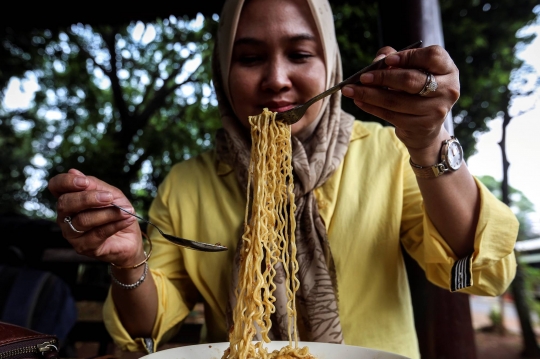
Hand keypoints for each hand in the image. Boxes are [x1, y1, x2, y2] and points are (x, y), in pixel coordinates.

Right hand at [48, 168, 144, 266]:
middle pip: (65, 204)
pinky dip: (115, 224)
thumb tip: (73, 172)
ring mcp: (71, 233)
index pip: (56, 186)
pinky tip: (127, 219)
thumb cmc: (117, 212)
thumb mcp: (111, 194)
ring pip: (83, 220)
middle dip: (88, 198)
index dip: (66, 182)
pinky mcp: (83, 247)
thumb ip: (94, 185)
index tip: (84, 181)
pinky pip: (98, 233)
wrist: (130, 237)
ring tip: (126, 211)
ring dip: (108, 213)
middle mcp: (65, 217)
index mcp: (69, 199)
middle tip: (110, 197)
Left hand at [341, 45, 459, 163]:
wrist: (426, 127)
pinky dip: (372, 107)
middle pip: (411, 80)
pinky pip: (391, 115)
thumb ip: (394, 59)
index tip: (387, 60)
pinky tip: (359, 101)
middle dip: (383, 77)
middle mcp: (448, 89)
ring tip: (351, 90)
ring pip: (397, 101)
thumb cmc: (415, 91)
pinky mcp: (422, 126)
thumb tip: (378, 59)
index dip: (409, 56)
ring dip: (370, 95)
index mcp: (448, 69)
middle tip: (362, 77)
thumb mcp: (411, 70)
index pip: (432, 57)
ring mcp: (437, 110)